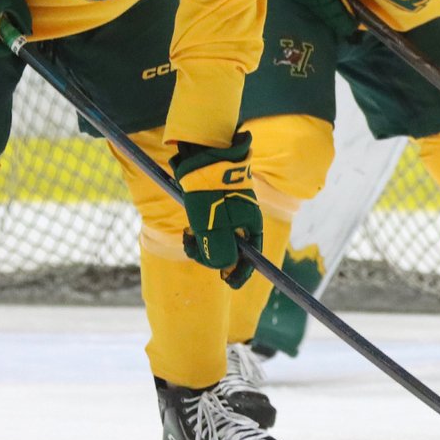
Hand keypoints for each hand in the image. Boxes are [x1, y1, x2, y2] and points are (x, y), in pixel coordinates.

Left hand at [171, 131, 262, 288]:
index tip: (229, 283)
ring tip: (188, 238)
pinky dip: (198, 232)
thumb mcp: (213, 228)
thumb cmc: (210, 194)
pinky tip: (186, 230)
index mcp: (251, 224)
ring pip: (216, 238)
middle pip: (231, 249)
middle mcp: (242, 219)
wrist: (200, 156)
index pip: (252, 256)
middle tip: (195, 251)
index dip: (241, 272)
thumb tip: (223, 268)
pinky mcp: (212, 204)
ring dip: (201, 244)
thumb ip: (219, 252)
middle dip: (212, 256)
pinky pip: (208, 226)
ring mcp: (227, 211)